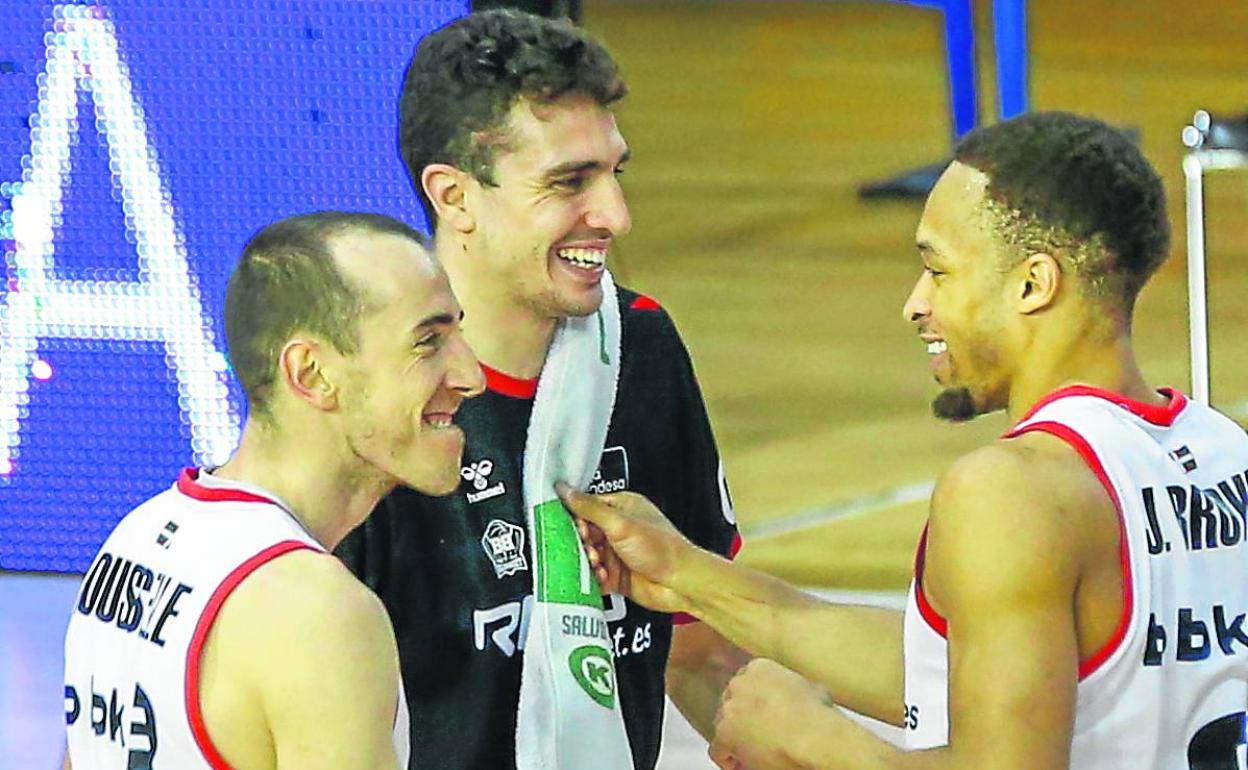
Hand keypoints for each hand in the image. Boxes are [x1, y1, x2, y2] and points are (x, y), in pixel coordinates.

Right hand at [556, 483, 696, 614]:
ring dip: (588, 561)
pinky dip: (595, 577)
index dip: (575, 517)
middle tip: (587, 547)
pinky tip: (602, 576)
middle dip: (581, 542)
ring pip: (588, 555)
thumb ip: (589, 508)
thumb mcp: (620, 523)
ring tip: (597, 563)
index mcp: (623, 508)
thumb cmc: (662, 550)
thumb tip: (565, 491)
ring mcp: (618, 553)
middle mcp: (620, 529)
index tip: (567, 525)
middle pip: (584, 533)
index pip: (587, 506)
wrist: (679, 584)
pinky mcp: (617, 574)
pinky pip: (595, 575)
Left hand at [710, 659, 834, 769]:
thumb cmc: (819, 715)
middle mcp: (739, 684)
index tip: (761, 717)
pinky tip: (743, 766)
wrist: (812, 736)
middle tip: (757, 736)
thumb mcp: (812, 688)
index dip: (753, 704)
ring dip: (736, 739)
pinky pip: (717, 749)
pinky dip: (729, 759)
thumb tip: (802, 696)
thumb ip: (795, 688)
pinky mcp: (724, 732)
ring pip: (723, 725)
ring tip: (753, 754)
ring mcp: (729, 707)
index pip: (747, 684)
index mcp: (759, 668)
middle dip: (743, 720)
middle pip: (733, 704)